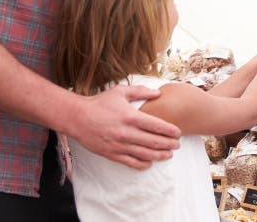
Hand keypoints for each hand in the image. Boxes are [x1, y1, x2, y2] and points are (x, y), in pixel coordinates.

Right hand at [66, 85, 181, 169]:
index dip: (170, 131)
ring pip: (145, 154)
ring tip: (169, 155)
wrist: (78, 118)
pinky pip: (131, 162)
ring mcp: (119, 145)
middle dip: (169, 144)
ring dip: (159, 155)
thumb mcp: (120, 91)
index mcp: (131, 117)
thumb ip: (141, 91)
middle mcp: (127, 133)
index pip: (157, 126)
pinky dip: (143, 164)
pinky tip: (150, 163)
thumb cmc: (100, 103)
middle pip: (154, 142)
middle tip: (177, 145)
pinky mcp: (112, 154)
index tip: (178, 132)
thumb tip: (158, 93)